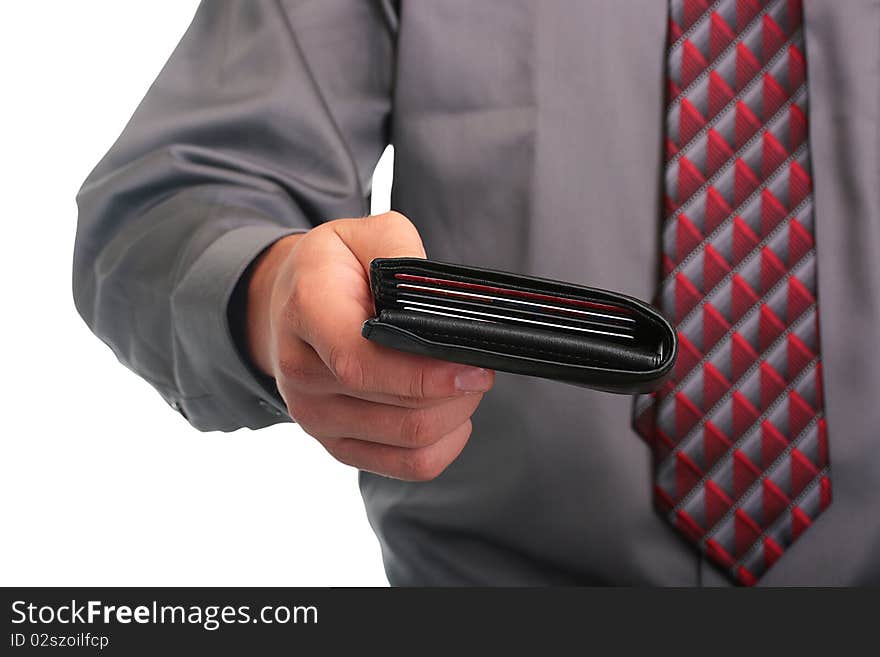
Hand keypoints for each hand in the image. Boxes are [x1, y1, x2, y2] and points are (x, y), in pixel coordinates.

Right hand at [245, 212, 494, 480]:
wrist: (289, 304)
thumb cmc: (336, 269)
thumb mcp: (366, 234)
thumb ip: (402, 255)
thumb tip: (441, 300)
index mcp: (307, 312)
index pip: (363, 363)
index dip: (425, 374)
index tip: (474, 366)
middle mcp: (302, 372)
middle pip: (401, 409)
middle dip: (457, 389)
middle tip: (479, 362)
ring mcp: (316, 416)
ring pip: (411, 440)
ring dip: (455, 414)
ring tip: (464, 382)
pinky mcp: (336, 444)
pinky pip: (408, 465)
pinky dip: (443, 445)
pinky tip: (449, 413)